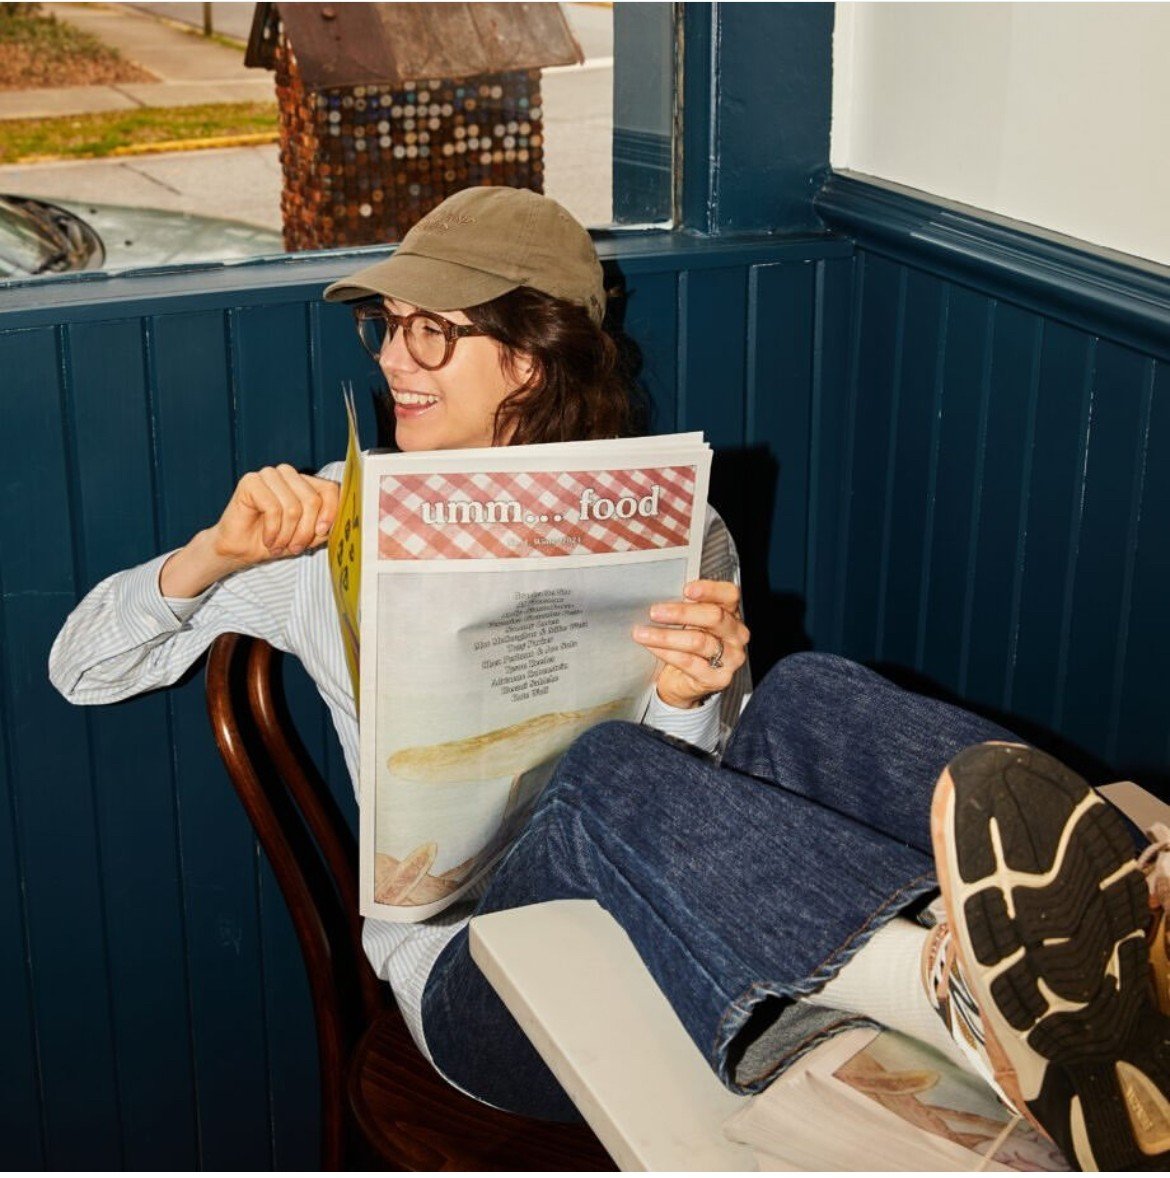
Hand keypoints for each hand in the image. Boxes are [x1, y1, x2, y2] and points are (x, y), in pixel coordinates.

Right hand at [160, 465, 339, 596]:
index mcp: (306, 482)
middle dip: (305, 531)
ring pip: (293, 506)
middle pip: (313, 500)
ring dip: (287, 534)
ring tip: (279, 544)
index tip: (322, 533)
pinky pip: (273, 508)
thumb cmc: (275, 540)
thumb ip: (327, 525)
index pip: (331, 489)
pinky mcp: (251, 481)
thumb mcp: (309, 536)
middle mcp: (289, 474)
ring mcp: (269, 475)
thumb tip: (349, 521)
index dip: (331, 513)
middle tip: (295, 547)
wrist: (241, 549)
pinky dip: (272, 530)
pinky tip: (267, 537)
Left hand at [632, 579, 749, 708]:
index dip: (710, 590)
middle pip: (714, 617)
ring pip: (698, 641)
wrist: (682, 681)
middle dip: (681, 613)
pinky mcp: (718, 678)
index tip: (686, 589)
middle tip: (654, 612)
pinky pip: (689, 662)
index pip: (729, 595)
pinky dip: (666, 653)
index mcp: (731, 613)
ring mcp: (731, 658)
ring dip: (666, 636)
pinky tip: (651, 647)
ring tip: (642, 633)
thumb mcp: (687, 621)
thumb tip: (661, 593)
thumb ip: (684, 606)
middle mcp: (736, 634)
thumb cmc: (685, 645)